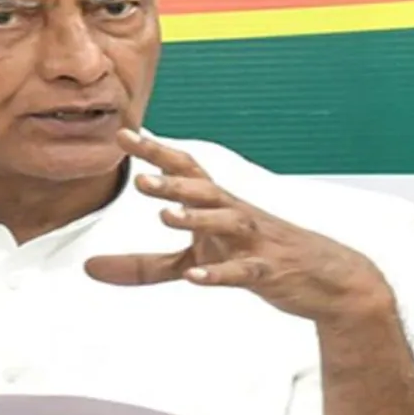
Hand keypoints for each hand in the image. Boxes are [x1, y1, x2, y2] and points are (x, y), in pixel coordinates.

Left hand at [84, 130, 392, 322]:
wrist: (325, 280)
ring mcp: (254, 240)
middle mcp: (234, 212)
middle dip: (172, 182)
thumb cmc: (253, 255)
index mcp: (216, 203)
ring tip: (166, 217)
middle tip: (139, 178)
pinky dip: (221, 273)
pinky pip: (245, 270)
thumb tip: (88, 268)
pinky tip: (196, 278)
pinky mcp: (270, 271)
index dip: (155, 151)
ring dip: (197, 218)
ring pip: (227, 221)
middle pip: (203, 189)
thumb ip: (143, 265)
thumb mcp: (194, 260)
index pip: (183, 168)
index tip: (123, 134)